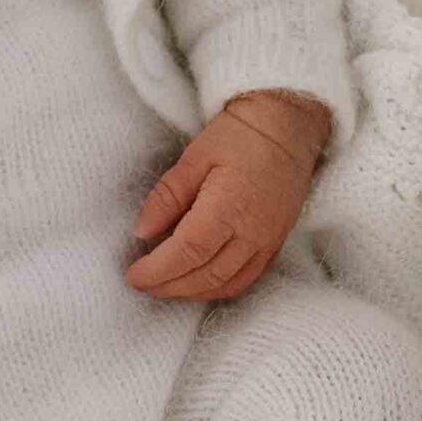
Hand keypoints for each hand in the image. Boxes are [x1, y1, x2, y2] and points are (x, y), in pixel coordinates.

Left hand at [126, 91, 331, 299]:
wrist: (288, 128)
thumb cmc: (239, 135)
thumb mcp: (194, 157)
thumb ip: (167, 197)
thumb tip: (141, 233)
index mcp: (229, 206)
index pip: (188, 252)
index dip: (157, 270)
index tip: (133, 275)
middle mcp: (252, 232)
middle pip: (205, 275)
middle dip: (169, 286)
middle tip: (142, 283)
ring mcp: (268, 242)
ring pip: (226, 284)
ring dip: (191, 292)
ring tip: (164, 286)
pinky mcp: (275, 244)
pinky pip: (246, 280)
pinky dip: (217, 288)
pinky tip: (196, 283)